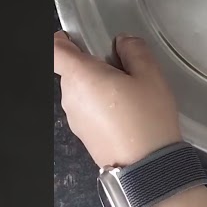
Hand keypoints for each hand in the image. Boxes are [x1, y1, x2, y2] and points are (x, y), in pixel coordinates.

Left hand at [54, 32, 182, 167]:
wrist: (147, 168)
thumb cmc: (147, 120)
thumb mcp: (151, 75)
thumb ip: (134, 50)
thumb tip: (123, 42)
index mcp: (81, 76)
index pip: (55, 50)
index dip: (63, 39)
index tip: (80, 38)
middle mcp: (70, 97)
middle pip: (72, 70)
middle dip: (93, 64)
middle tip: (125, 70)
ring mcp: (74, 119)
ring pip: (81, 91)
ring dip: (98, 86)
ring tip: (130, 95)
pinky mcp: (83, 134)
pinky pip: (87, 109)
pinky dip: (100, 105)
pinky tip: (126, 114)